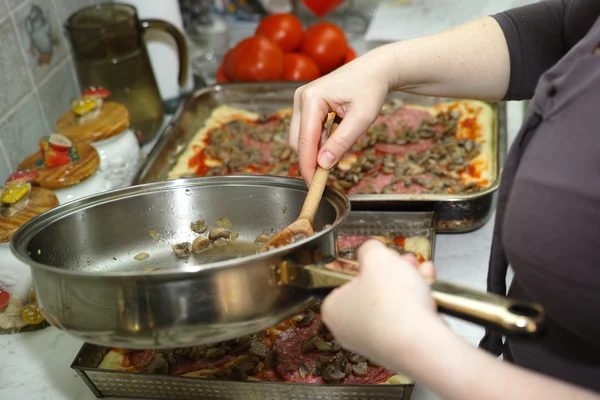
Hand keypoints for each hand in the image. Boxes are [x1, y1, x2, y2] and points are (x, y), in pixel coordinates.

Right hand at [288, 53, 390, 183]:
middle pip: (298, 141)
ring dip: (315, 151)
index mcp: (312, 99)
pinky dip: (318, 142)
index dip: (308, 166)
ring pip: (301, 138)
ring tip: (337, 153)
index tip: (313, 185)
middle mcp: (301, 98)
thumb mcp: (361, 119)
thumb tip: (323, 164)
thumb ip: (341, 142)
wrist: (375, 70)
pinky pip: (307, 131)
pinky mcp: (306, 104)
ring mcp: (302, 100)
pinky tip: (333, 142)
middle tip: (327, 176)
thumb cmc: (371, 90)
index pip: (305, 141)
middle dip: (310, 160)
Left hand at [321, 240, 444, 372]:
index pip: (347, 280)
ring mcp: (373, 343)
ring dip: (409, 284)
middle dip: (394, 272)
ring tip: (423, 271)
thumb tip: (370, 250)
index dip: (369, 266)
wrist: (421, 343)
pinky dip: (418, 306)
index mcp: (333, 308)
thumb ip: (370, 249)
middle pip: (372, 291)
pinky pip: (405, 322)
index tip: (384, 257)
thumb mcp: (377, 257)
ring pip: (392, 305)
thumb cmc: (391, 301)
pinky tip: (431, 290)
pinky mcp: (397, 351)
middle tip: (407, 261)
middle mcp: (348, 330)